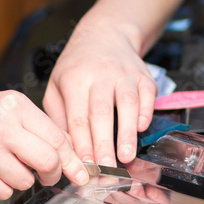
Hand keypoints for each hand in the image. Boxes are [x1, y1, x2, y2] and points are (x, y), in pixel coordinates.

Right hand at [0, 90, 88, 198]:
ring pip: (26, 181)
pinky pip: (4, 192)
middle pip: (48, 161)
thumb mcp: (8, 108)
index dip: (71, 160)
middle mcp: (1, 126)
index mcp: (15, 105)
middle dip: (52, 174)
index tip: (79, 173)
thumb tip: (71, 152)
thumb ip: (39, 126)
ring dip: (21, 179)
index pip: (57, 138)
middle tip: (47, 175)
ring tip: (4, 165)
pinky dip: (1, 187)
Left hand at [43, 18, 156, 167]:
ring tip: (126, 156)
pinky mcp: (143, 76)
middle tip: (105, 168)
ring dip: (127, 133)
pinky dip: (146, 112)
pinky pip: (147, 95)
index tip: (84, 165)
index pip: (77, 117)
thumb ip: (58, 117)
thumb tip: (66, 149)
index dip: (82, 143)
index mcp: (74, 79)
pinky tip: (142, 129)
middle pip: (102, 113)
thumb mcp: (56, 86)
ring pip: (127, 104)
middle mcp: (100, 74)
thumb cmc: (77, 67)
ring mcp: (124, 74)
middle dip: (104, 144)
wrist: (104, 34)